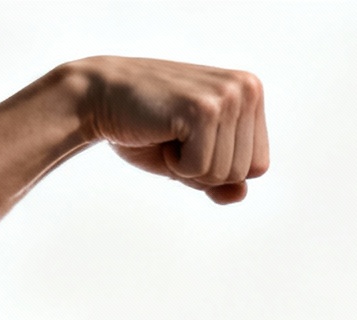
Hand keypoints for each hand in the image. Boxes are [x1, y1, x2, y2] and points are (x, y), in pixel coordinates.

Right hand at [72, 56, 269, 203]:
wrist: (98, 97)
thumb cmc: (148, 129)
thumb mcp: (193, 160)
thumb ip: (222, 180)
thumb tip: (241, 194)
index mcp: (252, 93)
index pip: (258, 166)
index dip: (219, 169)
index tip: (191, 140)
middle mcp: (247, 88)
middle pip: (244, 172)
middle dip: (205, 170)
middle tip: (175, 137)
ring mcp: (227, 95)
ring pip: (225, 174)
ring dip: (189, 167)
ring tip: (168, 133)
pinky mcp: (203, 108)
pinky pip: (201, 169)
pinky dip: (176, 165)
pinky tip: (161, 132)